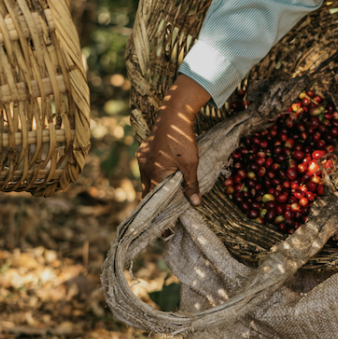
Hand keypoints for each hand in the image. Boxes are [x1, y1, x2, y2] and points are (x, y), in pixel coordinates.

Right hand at [137, 75, 211, 202]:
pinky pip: (147, 169)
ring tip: (167, 195)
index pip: (154, 201)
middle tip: (167, 213)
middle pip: (147, 192)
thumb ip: (191, 185)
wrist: (174, 115)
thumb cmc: (183, 141)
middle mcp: (143, 168)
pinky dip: (154, 175)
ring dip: (156, 187)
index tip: (167, 224)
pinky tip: (164, 176)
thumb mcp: (191, 164)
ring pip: (146, 180)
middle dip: (156, 203)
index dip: (161, 212)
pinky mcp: (143, 152)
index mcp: (154, 174)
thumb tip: (196, 204)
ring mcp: (141, 159)